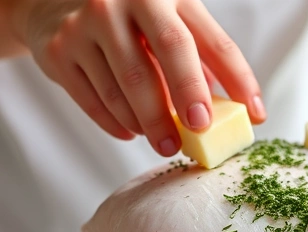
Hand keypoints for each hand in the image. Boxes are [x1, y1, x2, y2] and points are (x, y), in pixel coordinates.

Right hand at [12, 0, 265, 155]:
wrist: (51, 3)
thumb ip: (196, 57)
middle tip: (199, 132)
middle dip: (188, 96)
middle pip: (169, 52)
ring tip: (165, 142)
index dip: (239, 79)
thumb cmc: (127, 19)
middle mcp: (125, 0)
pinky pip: (93, 100)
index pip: (213, 40)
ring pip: (126, 86)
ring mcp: (87, 23)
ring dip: (150, 122)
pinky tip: (131, 132)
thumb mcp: (165, 22)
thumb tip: (231, 111)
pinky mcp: (60, 51)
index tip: (255, 113)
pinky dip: (116, 123)